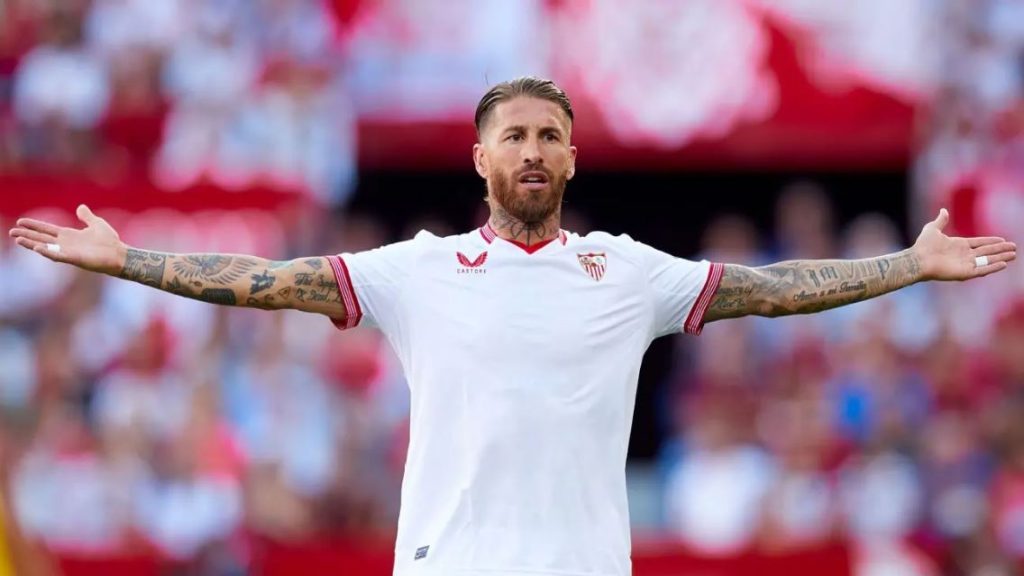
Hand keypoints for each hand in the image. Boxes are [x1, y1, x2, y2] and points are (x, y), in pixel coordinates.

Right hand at [8, 204, 126, 275]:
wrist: (120, 255)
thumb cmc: (110, 242)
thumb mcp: (97, 224)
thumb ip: (87, 217)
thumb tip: (80, 207)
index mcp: (69, 236)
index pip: (47, 230)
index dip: (34, 226)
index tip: (21, 221)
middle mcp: (66, 244)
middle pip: (42, 239)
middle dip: (27, 236)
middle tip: (11, 232)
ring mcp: (69, 252)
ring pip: (46, 247)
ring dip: (32, 244)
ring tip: (18, 240)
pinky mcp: (75, 259)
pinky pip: (58, 256)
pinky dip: (48, 252)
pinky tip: (37, 248)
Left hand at [913, 208, 1016, 280]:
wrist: (917, 259)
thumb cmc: (923, 245)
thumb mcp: (932, 229)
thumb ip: (941, 220)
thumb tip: (943, 210)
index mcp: (959, 245)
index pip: (979, 243)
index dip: (991, 241)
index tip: (1003, 239)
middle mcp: (964, 255)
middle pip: (987, 251)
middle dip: (1000, 250)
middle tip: (1014, 248)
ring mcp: (965, 264)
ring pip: (987, 260)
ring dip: (1001, 258)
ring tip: (1014, 255)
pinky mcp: (964, 273)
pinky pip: (982, 270)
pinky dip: (993, 267)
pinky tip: (1003, 264)